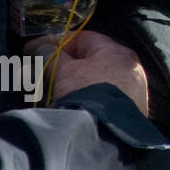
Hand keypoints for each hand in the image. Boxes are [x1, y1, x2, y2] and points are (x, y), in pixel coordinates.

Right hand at [27, 31, 148, 115]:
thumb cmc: (85, 92)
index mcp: (118, 52)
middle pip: (90, 60)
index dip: (58, 42)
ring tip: (48, 91)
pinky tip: (68, 105)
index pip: (85, 39)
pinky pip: (102, 98)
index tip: (38, 49)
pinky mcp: (128, 111)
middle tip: (39, 73)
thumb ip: (51, 56)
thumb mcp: (64, 71)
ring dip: (70, 83)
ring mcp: (132, 91)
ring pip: (95, 81)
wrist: (105, 131)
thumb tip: (40, 46)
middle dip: (62, 66)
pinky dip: (84, 98)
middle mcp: (130, 68)